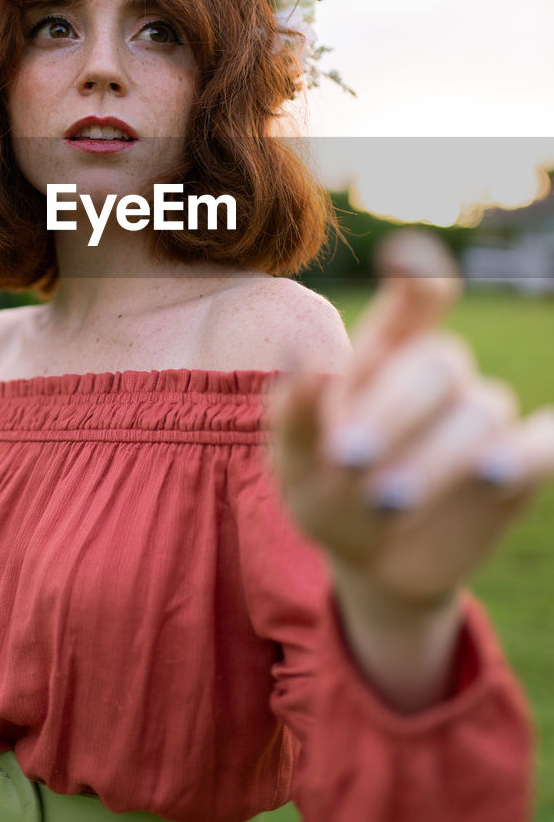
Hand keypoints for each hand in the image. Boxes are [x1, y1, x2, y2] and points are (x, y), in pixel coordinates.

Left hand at [268, 230, 553, 611]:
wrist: (373, 563)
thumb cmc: (328, 495)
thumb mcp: (295, 465)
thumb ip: (293, 416)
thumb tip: (297, 357)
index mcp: (383, 357)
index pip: (411, 304)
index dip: (417, 278)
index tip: (405, 258)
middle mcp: (439, 376)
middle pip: (437, 364)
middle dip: (393, 410)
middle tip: (348, 459)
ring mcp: (482, 418)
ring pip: (479, 414)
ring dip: (433, 457)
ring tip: (386, 504)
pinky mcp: (519, 467)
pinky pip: (543, 445)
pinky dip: (528, 453)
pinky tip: (498, 472)